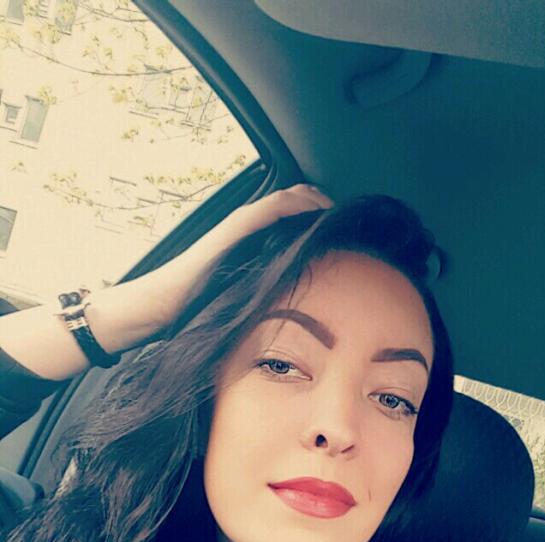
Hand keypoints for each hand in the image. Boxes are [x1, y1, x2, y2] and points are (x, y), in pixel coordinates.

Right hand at [151, 183, 334, 325]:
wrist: (166, 300)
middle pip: (293, 200)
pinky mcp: (236, 227)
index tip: (340, 227)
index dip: (316, 214)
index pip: (290, 215)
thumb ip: (264, 289)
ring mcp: (241, 223)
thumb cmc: (200, 303)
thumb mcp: (243, 294)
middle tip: (344, 216)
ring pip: (287, 198)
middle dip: (320, 204)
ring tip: (336, 208)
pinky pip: (274, 207)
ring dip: (314, 199)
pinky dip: (298, 204)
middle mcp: (247, 225)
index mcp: (251, 239)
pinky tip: (317, 209)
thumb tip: (291, 306)